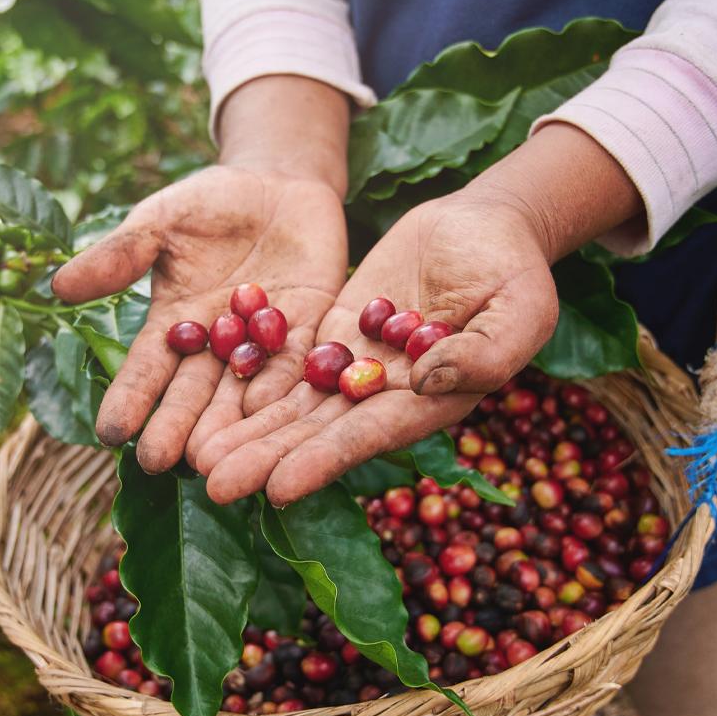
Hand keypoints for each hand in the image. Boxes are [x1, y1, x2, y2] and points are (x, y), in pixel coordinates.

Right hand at [51, 165, 348, 471]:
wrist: (278, 183)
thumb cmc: (208, 202)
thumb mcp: (159, 221)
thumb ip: (119, 255)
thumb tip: (57, 286)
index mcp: (173, 326)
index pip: (146, 370)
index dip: (129, 399)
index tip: (110, 431)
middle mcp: (215, 347)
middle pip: (193, 394)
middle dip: (176, 427)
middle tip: (159, 462)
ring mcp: (262, 344)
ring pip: (242, 393)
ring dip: (229, 427)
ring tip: (213, 460)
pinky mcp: (309, 331)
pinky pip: (296, 364)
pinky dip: (283, 388)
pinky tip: (269, 413)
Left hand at [191, 123, 643, 505]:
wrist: (484, 228)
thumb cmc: (516, 271)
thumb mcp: (520, 309)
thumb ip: (484, 352)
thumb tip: (425, 381)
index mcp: (429, 403)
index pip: (367, 437)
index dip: (323, 461)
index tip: (277, 488)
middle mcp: (383, 396)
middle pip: (316, 433)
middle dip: (266, 458)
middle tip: (212, 484)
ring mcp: (353, 367)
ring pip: (292, 405)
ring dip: (247, 431)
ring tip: (197, 457)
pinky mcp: (332, 335)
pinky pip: (286, 361)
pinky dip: (251, 382)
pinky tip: (209, 401)